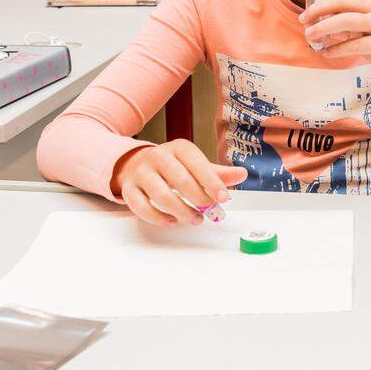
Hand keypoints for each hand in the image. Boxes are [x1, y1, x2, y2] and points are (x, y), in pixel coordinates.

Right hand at [110, 140, 247, 226]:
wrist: (135, 164)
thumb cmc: (174, 167)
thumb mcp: (196, 165)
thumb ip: (219, 173)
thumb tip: (242, 174)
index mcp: (179, 147)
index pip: (197, 164)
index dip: (212, 182)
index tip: (224, 197)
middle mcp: (157, 156)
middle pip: (180, 180)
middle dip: (198, 199)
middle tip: (211, 212)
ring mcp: (140, 172)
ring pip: (160, 195)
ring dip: (181, 211)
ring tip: (196, 219)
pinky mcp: (128, 189)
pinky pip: (141, 207)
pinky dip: (158, 217)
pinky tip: (172, 221)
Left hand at [297, 0, 370, 85]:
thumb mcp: (358, 23)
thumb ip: (340, 15)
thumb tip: (311, 14)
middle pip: (343, 2)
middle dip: (318, 9)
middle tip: (303, 20)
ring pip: (347, 21)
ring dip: (324, 28)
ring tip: (310, 36)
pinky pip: (355, 45)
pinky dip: (337, 49)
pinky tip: (326, 52)